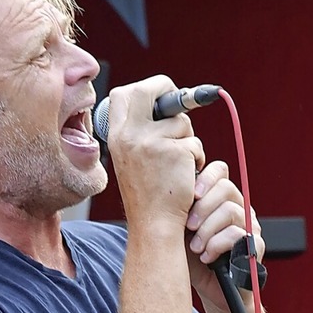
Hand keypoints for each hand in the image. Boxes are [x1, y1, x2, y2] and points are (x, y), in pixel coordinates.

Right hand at [105, 75, 205, 226]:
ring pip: (180, 122)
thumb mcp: (131, 159)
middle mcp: (128, 135)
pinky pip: (195, 143)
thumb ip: (139, 132)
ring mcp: (150, 142)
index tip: (158, 97)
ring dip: (187, 139)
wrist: (153, 224)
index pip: (123, 94)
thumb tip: (166, 105)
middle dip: (167, 89)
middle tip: (180, 102)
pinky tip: (185, 176)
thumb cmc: (147, 195)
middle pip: (147, 90)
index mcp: (115, 136)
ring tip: (178, 164)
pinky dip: (196, 158)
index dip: (144, 90)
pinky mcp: (174, 152)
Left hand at [185, 161, 264, 311]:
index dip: (206, 177)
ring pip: (230, 211)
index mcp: (221, 199)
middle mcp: (238, 207)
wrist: (209, 291)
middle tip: (187, 226)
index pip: (220, 171)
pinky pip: (238, 235)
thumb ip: (177, 210)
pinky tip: (206, 257)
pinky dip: (216, 246)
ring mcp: (250, 226)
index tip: (190, 195)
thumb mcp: (179, 231)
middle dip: (202, 207)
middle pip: (225, 188)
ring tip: (195, 248)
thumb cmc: (192, 260)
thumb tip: (164, 190)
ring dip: (207, 230)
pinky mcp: (256, 246)